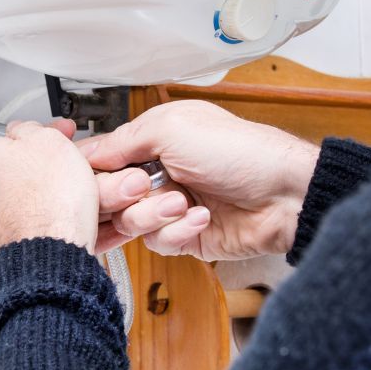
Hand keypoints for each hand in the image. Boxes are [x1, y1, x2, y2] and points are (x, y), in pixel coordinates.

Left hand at [0, 120, 98, 253]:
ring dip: (60, 200)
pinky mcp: (16, 246)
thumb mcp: (48, 141)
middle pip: (28, 172)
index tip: (65, 137)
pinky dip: (61, 226)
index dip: (48, 136)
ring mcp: (0, 222)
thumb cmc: (49, 202)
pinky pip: (45, 229)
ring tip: (83, 202)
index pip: (17, 139)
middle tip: (78, 171)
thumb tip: (27, 128)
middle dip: (54, 171)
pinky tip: (78, 225)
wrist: (50, 257)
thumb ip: (33, 129)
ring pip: (38, 202)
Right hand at [80, 101, 319, 260]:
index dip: (92, 173)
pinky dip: (177, 230)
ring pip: (129, 222)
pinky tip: (201, 217)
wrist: (285, 194)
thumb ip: (123, 140)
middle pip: (108, 196)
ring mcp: (170, 207)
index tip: (91, 179)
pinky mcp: (184, 237)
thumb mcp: (172, 127)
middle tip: (141, 187)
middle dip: (121, 195)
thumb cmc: (240, 151)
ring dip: (154, 213)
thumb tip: (84, 152)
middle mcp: (157, 174)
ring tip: (183, 202)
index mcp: (152, 141)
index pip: (102, 160)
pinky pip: (157, 242)